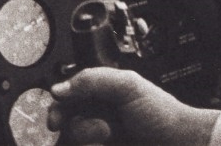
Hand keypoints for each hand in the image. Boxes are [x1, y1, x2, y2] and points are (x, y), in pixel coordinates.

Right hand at [47, 69, 219, 144]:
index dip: (58, 110)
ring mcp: (102, 140)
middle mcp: (98, 119)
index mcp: (100, 97)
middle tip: (101, 131)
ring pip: (75, 142)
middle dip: (78, 129)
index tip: (56, 120)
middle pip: (67, 126)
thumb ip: (92, 80)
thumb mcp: (128, 86)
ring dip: (86, 140)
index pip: (66, 101)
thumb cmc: (163, 116)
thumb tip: (58, 89)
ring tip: (108, 139)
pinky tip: (105, 145)